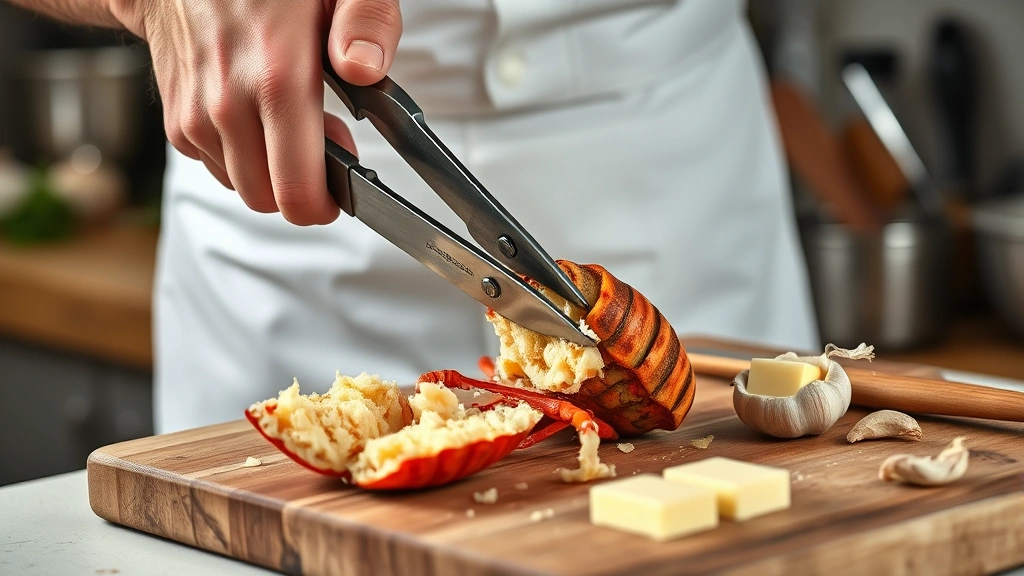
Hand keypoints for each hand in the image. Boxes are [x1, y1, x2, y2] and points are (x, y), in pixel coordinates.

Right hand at [117, 0, 401, 224]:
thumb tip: (365, 67)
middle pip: (268, 199)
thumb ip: (367, 21)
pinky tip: (257, 116)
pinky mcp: (176, 117)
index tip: (343, 188)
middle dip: (300, 186)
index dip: (326, 204)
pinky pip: (215, 164)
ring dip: (269, 169)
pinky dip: (239, 154)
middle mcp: (228, 103)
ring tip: (289, 122)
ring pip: (241, 185)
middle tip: (324, 144)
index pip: (297, 191)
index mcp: (277, 78)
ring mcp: (196, 113)